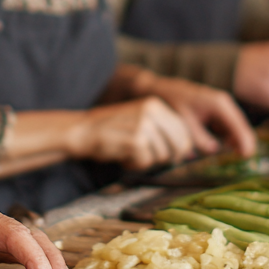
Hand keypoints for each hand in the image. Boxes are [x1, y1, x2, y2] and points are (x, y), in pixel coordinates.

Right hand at [68, 97, 202, 169]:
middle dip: (168, 157)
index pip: (184, 130)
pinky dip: (135, 165)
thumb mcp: (140, 118)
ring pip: (163, 156)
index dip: (181, 148)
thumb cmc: (111, 129)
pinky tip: (123, 156)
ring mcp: (144, 124)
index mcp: (156, 104)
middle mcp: (153, 111)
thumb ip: (162, 129)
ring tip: (129, 152)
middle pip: (181, 145)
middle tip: (150, 158)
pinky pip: (146, 162)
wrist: (82, 130)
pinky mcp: (135, 140)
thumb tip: (187, 149)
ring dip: (146, 161)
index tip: (172, 156)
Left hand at [132, 74, 255, 157]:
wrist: (161, 89)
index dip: (245, 142)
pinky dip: (227, 136)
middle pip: (241, 126)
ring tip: (236, 156)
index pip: (238, 126)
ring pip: (235, 127)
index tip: (247, 157)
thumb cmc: (172, 104)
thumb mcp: (185, 124)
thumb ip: (200, 139)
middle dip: (243, 143)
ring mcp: (221, 106)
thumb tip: (213, 150)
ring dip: (236, 141)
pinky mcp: (216, 110)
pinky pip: (227, 126)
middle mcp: (224, 104)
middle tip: (244, 161)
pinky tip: (224, 147)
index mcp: (219, 105)